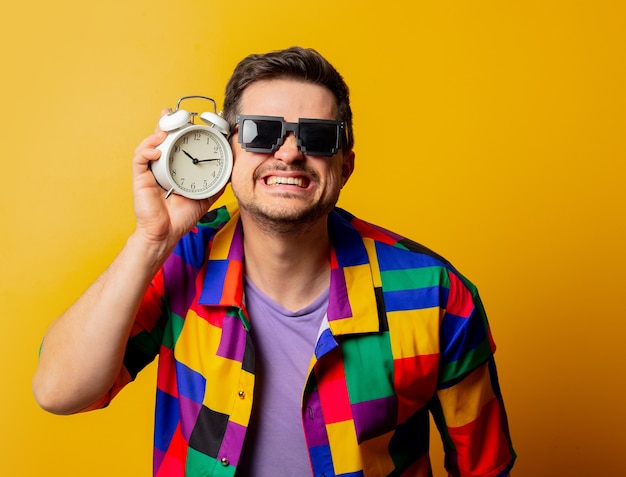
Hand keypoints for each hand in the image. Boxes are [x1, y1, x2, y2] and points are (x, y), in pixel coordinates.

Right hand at [130, 110, 225, 255]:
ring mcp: (149, 171)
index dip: (177, 130)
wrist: (167, 233)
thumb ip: (216, 184)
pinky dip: (147, 151)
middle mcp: (160, 167)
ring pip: (148, 145)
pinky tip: (157, 150)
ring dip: (156, 133)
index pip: (174, 145)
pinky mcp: (140, 178)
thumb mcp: (205, 197)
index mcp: (173, 168)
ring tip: (165, 127)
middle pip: (160, 140)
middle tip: (171, 113)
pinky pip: (140, 159)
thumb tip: (229, 172)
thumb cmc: (181, 217)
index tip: (186, 119)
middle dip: (165, 124)